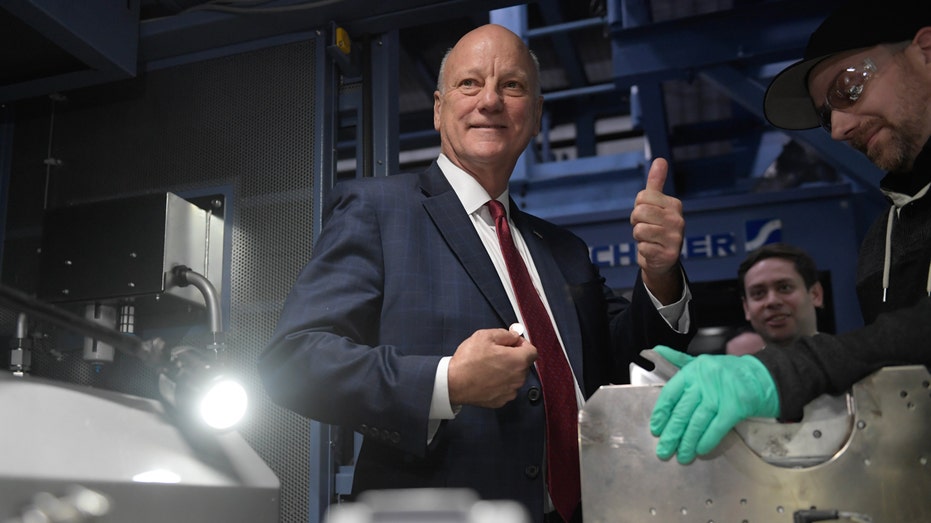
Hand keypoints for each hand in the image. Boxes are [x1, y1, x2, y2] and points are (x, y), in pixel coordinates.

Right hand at [447, 328, 536, 407]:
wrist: (453, 383)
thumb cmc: (468, 360)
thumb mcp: (485, 336)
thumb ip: (505, 334)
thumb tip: (515, 336)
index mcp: (518, 361)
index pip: (532, 351)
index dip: (522, 344)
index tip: (511, 343)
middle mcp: (518, 378)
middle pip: (523, 364)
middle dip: (514, 357)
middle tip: (496, 353)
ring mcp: (510, 391)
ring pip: (515, 377)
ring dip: (507, 370)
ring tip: (489, 366)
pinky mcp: (502, 400)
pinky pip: (506, 388)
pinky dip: (500, 383)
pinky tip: (487, 378)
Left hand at [630, 158, 684, 302]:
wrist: (662, 261)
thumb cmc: (656, 229)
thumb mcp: (656, 205)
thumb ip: (656, 183)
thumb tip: (660, 159)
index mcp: (674, 205)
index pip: (642, 197)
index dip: (638, 207)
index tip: (647, 215)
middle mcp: (678, 220)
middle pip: (639, 212)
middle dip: (637, 222)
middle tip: (646, 229)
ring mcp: (675, 238)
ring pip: (639, 230)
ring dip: (639, 237)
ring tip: (650, 240)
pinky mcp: (668, 255)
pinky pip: (642, 247)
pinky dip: (643, 250)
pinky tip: (652, 251)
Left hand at [649, 345, 779, 463]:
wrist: (765, 376)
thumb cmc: (730, 372)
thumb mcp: (703, 362)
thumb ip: (678, 360)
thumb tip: (654, 352)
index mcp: (693, 370)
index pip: (670, 394)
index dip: (662, 414)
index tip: (656, 429)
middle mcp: (704, 380)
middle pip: (683, 411)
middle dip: (672, 434)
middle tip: (664, 450)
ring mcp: (720, 393)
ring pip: (698, 421)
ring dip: (688, 441)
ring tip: (682, 455)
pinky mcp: (736, 406)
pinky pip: (717, 427)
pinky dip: (707, 440)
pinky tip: (700, 450)